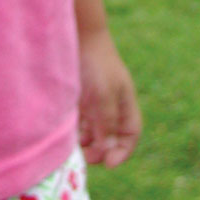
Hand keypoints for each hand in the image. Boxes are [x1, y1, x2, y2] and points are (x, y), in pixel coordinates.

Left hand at [77, 28, 141, 167]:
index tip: (108, 164)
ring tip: (77, 149)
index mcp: (125, 104)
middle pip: (112, 137)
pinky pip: (81, 121)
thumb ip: (107, 123)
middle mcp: (112, 105)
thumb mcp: (104, 95)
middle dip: (102, 150)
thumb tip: (108, 150)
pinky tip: (69, 135)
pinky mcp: (80, 97)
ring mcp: (96, 101)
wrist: (79, 34)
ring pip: (95, 131)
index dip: (122, 152)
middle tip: (88, 157)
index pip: (130, 135)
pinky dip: (77, 131)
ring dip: (88, 143)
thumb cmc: (96, 63)